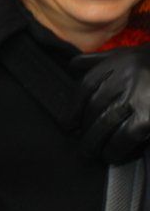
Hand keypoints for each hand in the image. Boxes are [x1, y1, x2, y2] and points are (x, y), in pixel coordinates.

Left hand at [71, 45, 149, 163]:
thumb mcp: (127, 54)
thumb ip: (100, 60)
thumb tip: (72, 66)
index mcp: (117, 63)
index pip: (85, 87)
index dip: (74, 109)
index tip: (69, 124)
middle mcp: (124, 78)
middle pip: (94, 108)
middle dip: (85, 130)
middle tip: (82, 145)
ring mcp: (137, 98)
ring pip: (106, 123)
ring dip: (96, 142)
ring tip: (93, 153)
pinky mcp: (148, 117)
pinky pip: (125, 136)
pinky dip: (116, 148)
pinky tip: (112, 155)